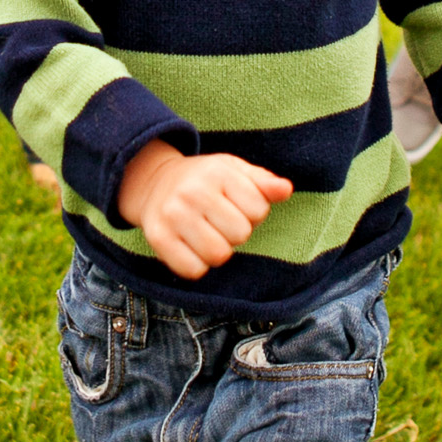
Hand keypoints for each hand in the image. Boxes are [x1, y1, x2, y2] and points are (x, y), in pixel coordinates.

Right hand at [117, 141, 293, 279]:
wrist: (154, 183)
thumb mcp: (234, 171)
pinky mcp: (157, 238)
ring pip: (218, 255)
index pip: (258, 210)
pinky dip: (197, 265)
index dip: (253, 212)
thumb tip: (286, 190)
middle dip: (236, 232)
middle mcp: (192, 191)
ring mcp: (172, 215)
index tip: (236, 205)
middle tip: (220, 220)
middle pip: (240, 234)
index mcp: (217, 172)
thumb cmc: (205, 180)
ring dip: (218, 250)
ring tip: (207, 233)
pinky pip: (193, 270)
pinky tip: (191, 246)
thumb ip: (264, 182)